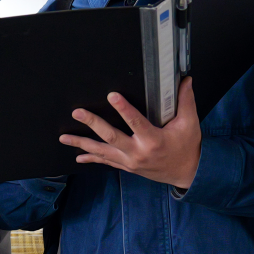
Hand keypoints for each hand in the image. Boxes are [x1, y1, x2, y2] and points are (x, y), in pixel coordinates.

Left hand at [60, 77, 201, 188]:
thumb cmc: (187, 146)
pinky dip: (91, 158)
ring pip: (102, 152)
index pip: (136, 122)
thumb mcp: (189, 124)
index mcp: (153, 140)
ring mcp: (130, 162)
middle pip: (111, 137)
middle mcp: (138, 152)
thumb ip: (186, 101)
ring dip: (81, 144)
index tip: (111, 96)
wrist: (187, 173)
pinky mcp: (127, 167)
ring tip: (64, 137)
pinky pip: (106, 162)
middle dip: (92, 124)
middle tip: (78, 113)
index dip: (123, 109)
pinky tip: (78, 155)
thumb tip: (186, 80)